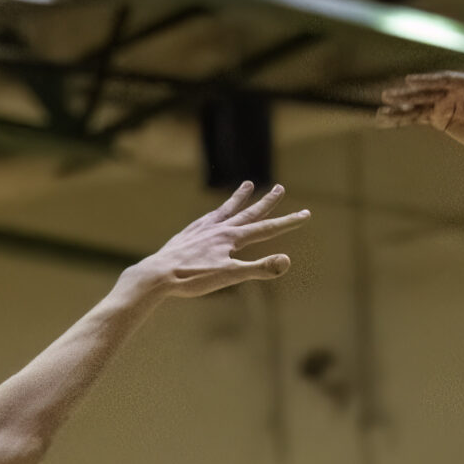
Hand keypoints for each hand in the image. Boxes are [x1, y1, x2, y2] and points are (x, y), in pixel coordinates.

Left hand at [129, 182, 309, 300]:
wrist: (157, 274)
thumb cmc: (193, 278)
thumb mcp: (230, 276)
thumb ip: (259, 268)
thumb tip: (287, 261)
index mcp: (232, 237)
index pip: (267, 228)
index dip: (288, 222)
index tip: (306, 213)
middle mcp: (218, 228)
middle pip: (248, 213)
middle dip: (267, 202)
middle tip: (280, 187)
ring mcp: (203, 229)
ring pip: (226, 210)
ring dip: (239, 198)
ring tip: (247, 185)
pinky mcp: (188, 234)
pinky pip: (207, 219)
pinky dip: (217, 213)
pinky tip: (214, 215)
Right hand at [375, 72, 463, 163]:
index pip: (443, 80)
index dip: (426, 81)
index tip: (409, 81)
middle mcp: (453, 92)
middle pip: (426, 92)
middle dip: (406, 95)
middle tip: (386, 95)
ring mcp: (445, 104)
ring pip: (418, 105)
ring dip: (399, 109)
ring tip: (380, 112)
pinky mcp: (441, 118)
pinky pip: (419, 117)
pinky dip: (404, 119)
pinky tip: (387, 121)